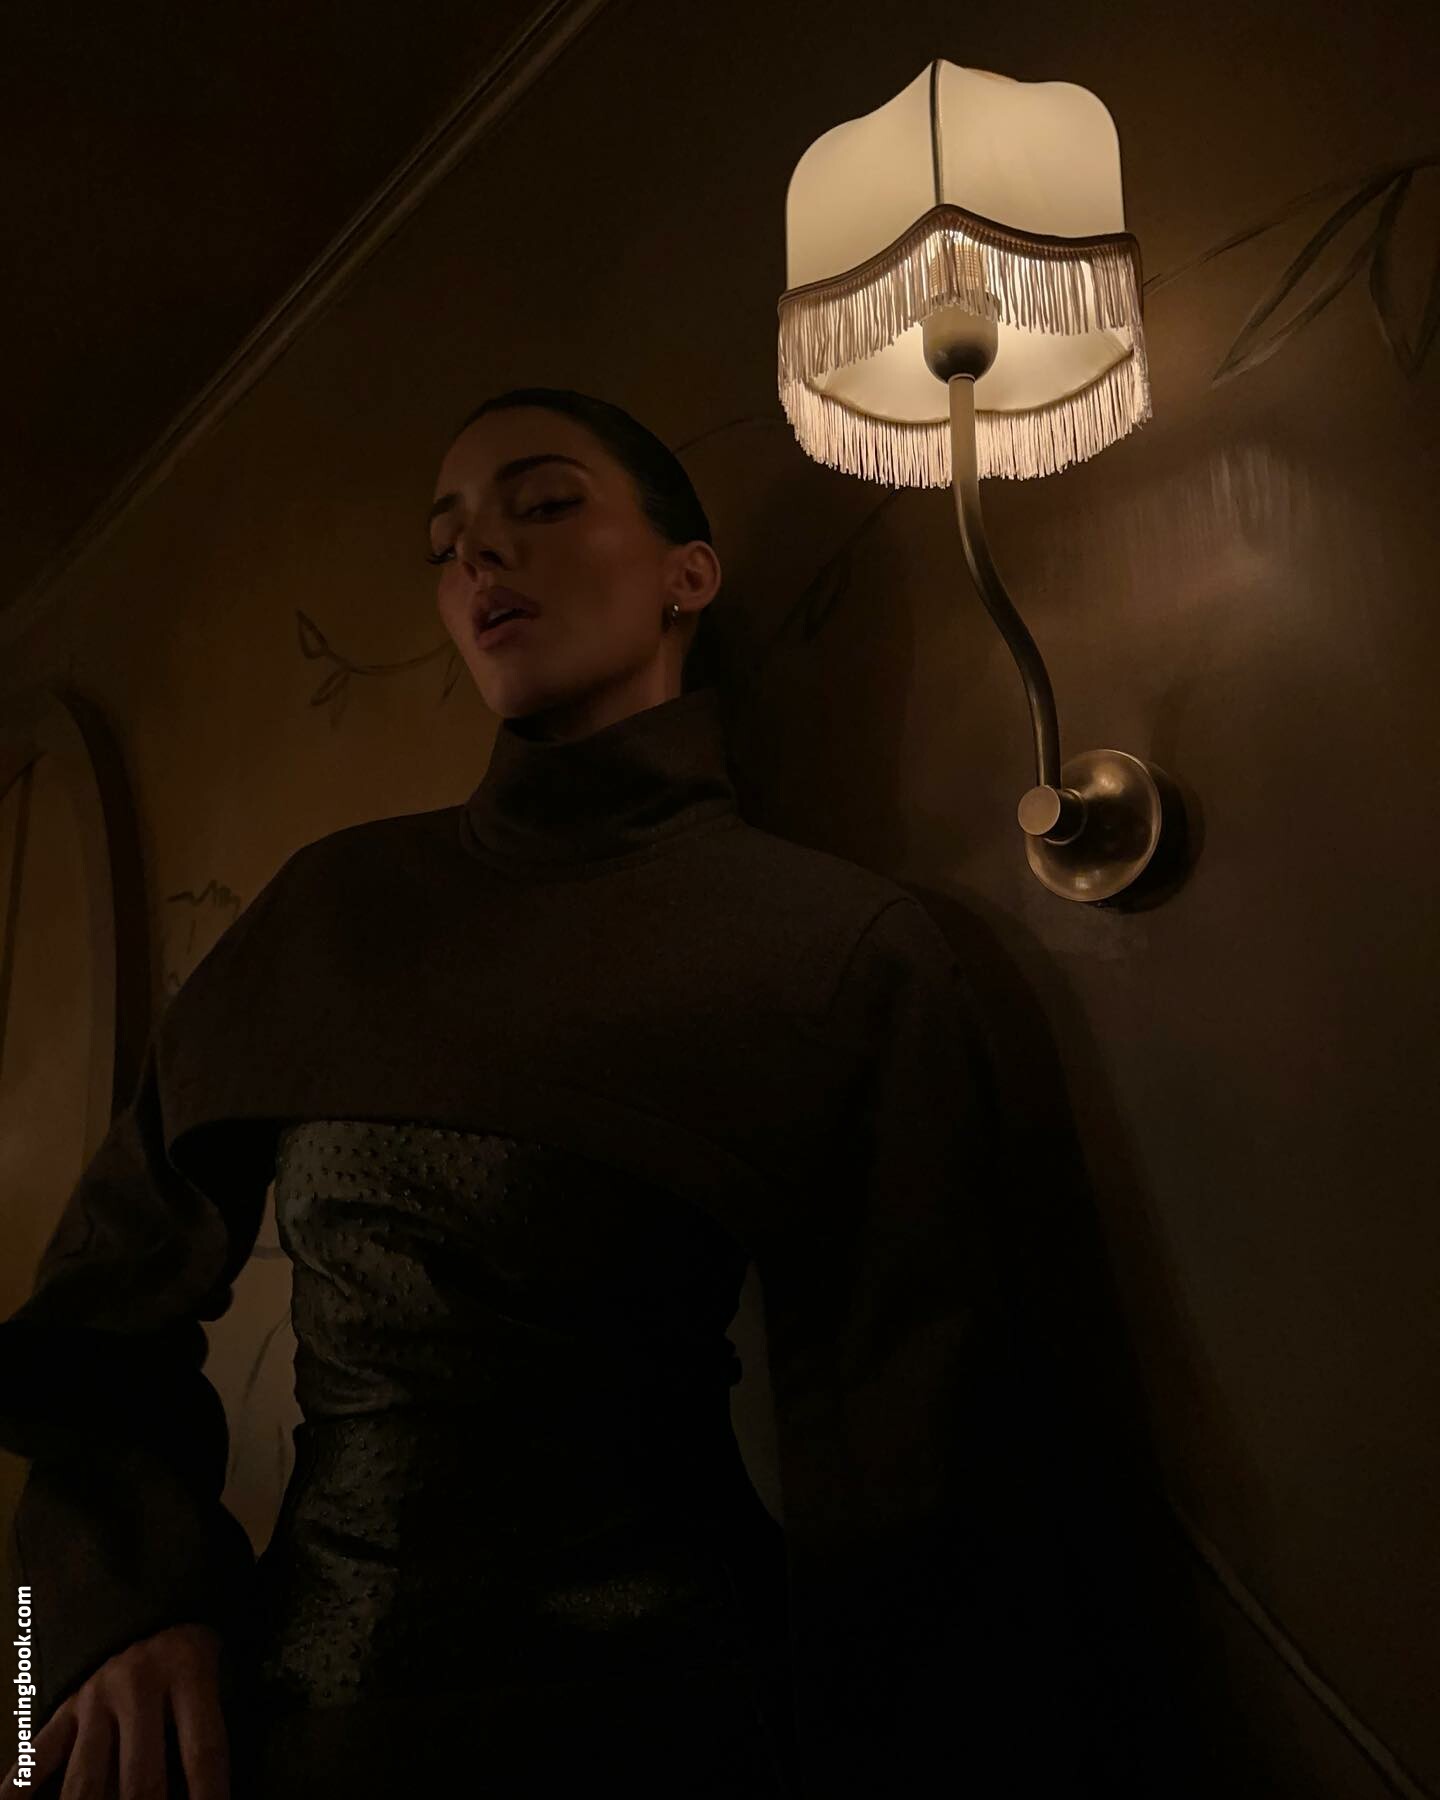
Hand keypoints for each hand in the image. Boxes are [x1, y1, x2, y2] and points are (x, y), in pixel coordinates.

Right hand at [1, 1622, 229, 1798]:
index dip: (209, 1797)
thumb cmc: (191, 1648)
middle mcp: (138, 1684)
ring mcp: (95, 1698)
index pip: (204, 1751)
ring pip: (87, 1781)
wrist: (147, 1598)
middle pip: (142, 1780)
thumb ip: (209, 1720)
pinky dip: (18, 1791)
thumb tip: (211, 1786)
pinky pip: (36, 1756)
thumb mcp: (218, 1666)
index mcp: (189, 1671)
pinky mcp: (66, 1708)